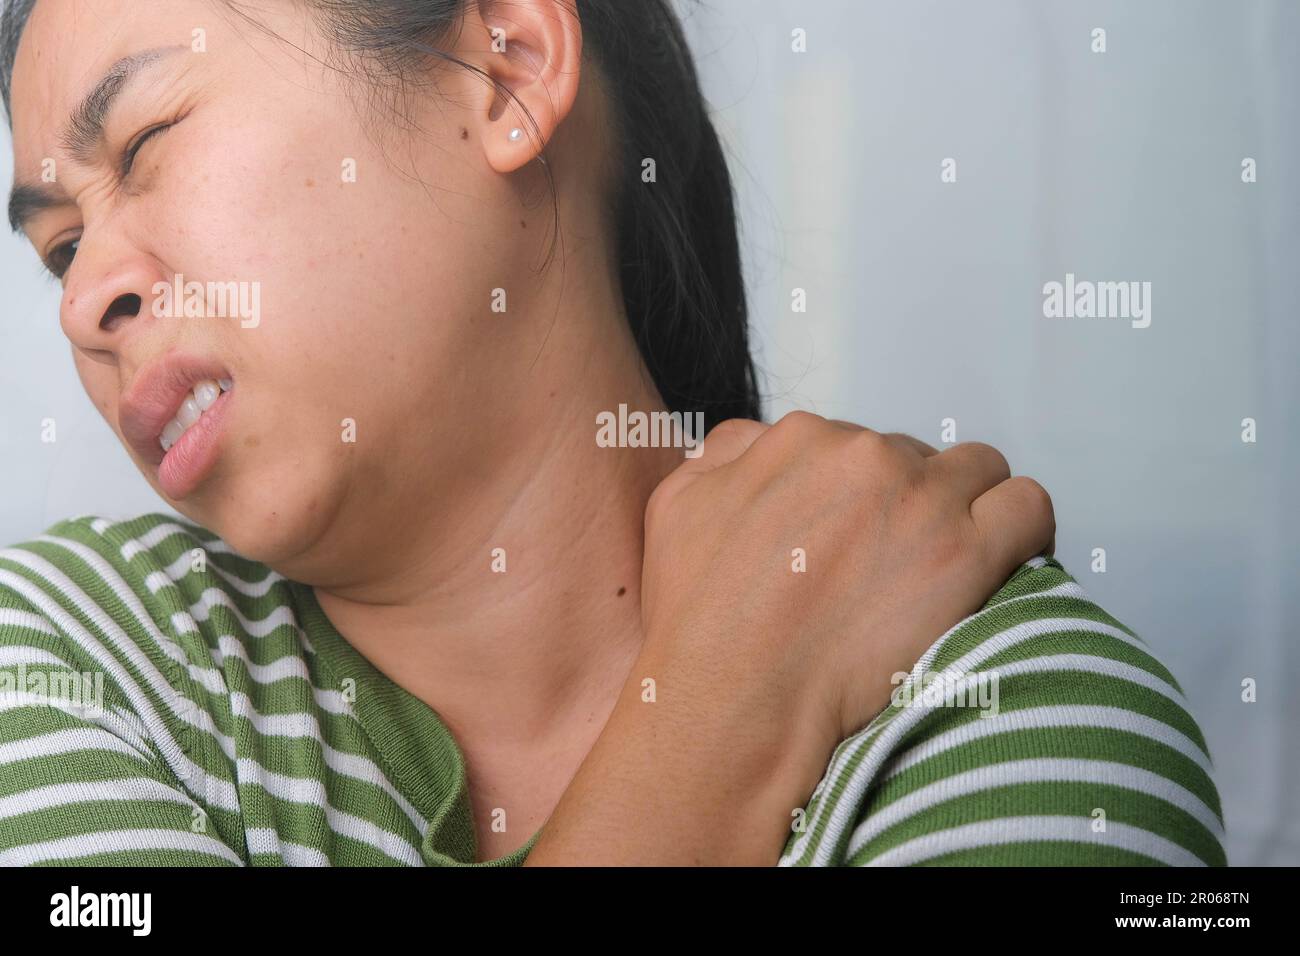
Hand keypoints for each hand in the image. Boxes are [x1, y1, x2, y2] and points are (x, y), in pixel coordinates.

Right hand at [642, 411, 1053, 755]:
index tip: (858, 543)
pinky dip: (1024, 531)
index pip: (860, 446)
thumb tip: (761, 442)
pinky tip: (1004, 564)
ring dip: (970, 509)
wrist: (733, 702)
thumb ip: (724, 454)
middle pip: (918, 458)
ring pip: (981, 471)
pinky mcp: (967, 552)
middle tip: (892, 569)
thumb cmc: (699, 621)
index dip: (862, 497)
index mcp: (800, 439)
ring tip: (950, 565)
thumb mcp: (679, 507)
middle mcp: (864, 455)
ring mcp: (921, 500)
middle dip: (910, 504)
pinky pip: (1029, 508)